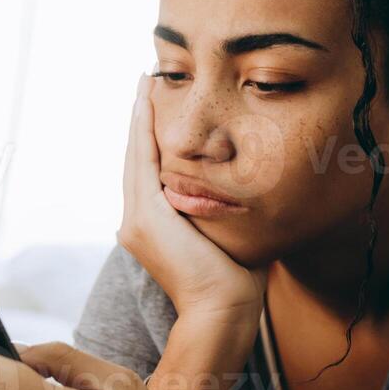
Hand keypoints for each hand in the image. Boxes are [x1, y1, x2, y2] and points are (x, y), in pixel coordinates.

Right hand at [118, 72, 267, 324]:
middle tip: (148, 79)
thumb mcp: (227, 233)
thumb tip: (252, 188)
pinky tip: (146, 100)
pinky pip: (142, 160)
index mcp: (153, 226)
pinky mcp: (145, 216)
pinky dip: (143, 129)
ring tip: (145, 80)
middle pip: (138, 157)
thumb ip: (227, 210)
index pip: (150, 171)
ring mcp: (137, 219)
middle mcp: (136, 220)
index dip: (153, 137)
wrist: (222, 310)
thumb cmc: (236, 279)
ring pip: (136, 154)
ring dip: (140, 115)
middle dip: (143, 118)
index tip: (161, 105)